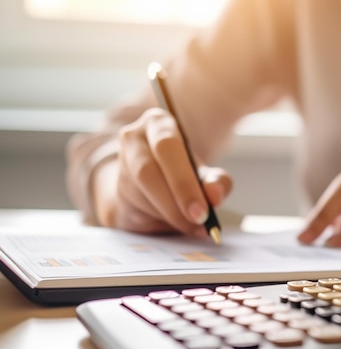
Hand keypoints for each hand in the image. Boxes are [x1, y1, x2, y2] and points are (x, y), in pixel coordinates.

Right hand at [92, 108, 232, 234]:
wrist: (151, 187)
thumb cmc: (182, 174)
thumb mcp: (205, 174)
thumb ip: (216, 182)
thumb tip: (214, 195)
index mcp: (159, 123)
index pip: (167, 146)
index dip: (184, 181)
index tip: (202, 211)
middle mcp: (133, 138)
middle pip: (147, 170)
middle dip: (176, 200)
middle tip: (198, 221)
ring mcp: (121, 164)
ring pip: (140, 192)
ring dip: (170, 214)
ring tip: (192, 224)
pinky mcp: (116, 190)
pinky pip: (135, 208)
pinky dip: (159, 219)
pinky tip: (174, 222)